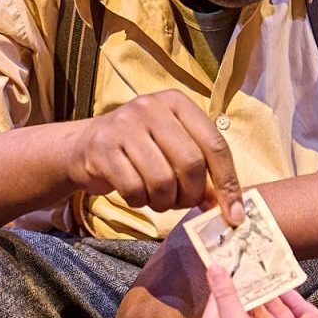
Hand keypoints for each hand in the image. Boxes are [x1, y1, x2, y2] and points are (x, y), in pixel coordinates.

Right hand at [67, 90, 244, 225]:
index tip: (233, 214)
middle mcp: (151, 108)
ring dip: (164, 202)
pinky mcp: (103, 148)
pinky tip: (135, 195)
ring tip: (157, 199)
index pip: (215, 144)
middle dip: (191, 194)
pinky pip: (133, 188)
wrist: (84, 146)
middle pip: (190, 163)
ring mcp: (124, 126)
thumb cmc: (138, 149)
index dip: (228, 183)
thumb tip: (229, 206)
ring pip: (162, 180)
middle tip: (182, 203)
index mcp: (177, 103)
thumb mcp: (172, 147)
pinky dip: (138, 201)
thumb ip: (201, 169)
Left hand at [195, 264, 288, 317]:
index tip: (235, 268)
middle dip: (242, 296)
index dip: (225, 285)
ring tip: (267, 289)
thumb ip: (227, 297)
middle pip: (230, 314)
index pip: (214, 305)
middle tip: (253, 275)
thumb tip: (213, 269)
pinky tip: (276, 316)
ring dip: (256, 309)